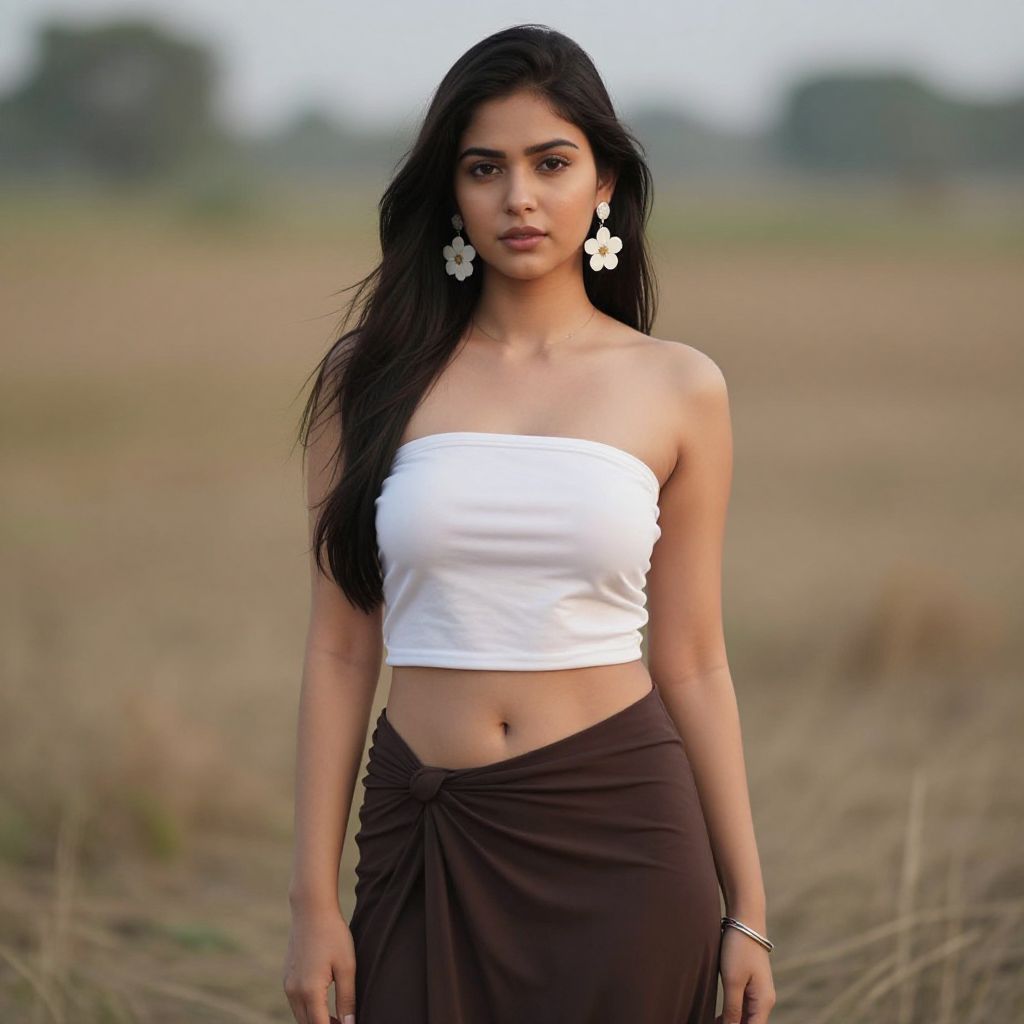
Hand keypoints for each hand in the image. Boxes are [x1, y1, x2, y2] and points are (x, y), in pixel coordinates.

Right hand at [282, 904, 357, 1023]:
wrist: (311, 910)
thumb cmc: (333, 935)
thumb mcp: (347, 966)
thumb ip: (347, 999)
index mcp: (310, 990)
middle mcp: (294, 991)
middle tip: (345, 1023)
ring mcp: (288, 984)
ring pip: (301, 1016)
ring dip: (317, 1021)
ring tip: (339, 1018)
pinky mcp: (287, 977)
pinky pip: (296, 1003)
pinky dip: (309, 1009)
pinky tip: (325, 1004)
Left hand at [715, 926, 776, 1023]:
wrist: (745, 921)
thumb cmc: (739, 949)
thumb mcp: (733, 981)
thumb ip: (732, 1009)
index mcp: (764, 1002)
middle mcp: (765, 1000)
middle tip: (709, 1023)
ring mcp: (758, 993)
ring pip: (746, 1018)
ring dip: (731, 1023)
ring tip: (710, 1021)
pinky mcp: (751, 985)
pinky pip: (743, 1007)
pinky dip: (731, 1014)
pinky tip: (717, 1017)